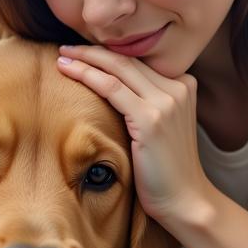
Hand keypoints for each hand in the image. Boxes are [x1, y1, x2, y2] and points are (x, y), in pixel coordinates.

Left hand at [57, 45, 209, 230]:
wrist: (185, 200)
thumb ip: (147, 104)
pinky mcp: (151, 119)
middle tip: (65, 46)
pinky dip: (87, 75)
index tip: (82, 50)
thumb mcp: (162, 127)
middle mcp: (178, 88)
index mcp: (183, 86)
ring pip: (117, 68)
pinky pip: (111, 89)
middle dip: (93, 50)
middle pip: (127, 60)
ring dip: (85, 58)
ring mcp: (166, 102)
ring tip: (61, 54)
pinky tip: (69, 70)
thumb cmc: (167, 170)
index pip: (138, 61)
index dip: (107, 53)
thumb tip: (110, 89)